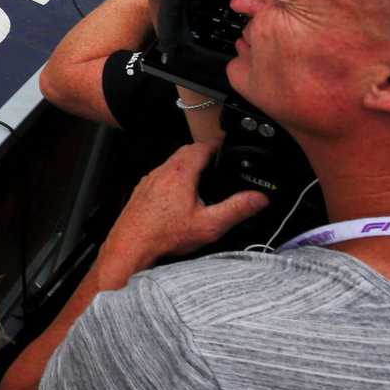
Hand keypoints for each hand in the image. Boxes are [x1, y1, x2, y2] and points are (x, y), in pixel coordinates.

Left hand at [102, 142, 268, 269]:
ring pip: (172, 162)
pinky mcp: (143, 189)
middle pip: (186, 151)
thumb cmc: (165, 235)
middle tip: (218, 160)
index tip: (228, 146)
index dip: (217, 145)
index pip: (201, 147)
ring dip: (188, 163)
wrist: (132, 244)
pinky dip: (175, 176)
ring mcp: (150, 179)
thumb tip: (258, 198)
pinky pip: (161, 174)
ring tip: (204, 175)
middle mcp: (162, 171)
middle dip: (204, 152)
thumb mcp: (209, 224)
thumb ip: (236, 209)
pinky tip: (182, 193)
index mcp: (180, 173)